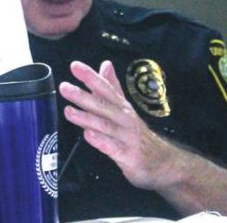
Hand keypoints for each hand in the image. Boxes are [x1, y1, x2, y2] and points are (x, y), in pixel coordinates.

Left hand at [59, 60, 180, 190]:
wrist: (162, 162)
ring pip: (105, 125)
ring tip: (68, 111)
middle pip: (103, 105)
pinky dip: (100, 141)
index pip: (105, 88)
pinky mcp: (128, 155)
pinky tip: (88, 135)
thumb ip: (112, 87)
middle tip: (64, 87)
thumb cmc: (135, 134)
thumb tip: (105, 64)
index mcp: (121, 106)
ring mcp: (127, 137)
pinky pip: (112, 147)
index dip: (91, 76)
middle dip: (83, 95)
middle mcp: (124, 118)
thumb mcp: (124, 108)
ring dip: (86, 117)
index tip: (75, 66)